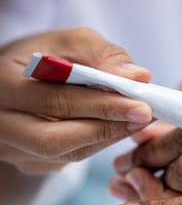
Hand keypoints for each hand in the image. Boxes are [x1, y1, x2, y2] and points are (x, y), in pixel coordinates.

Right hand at [0, 27, 152, 175]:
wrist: (22, 80)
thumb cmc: (46, 56)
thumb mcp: (69, 42)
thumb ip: (102, 54)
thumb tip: (139, 77)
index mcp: (2, 85)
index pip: (55, 102)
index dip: (102, 106)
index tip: (142, 105)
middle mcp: (2, 124)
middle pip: (56, 139)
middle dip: (108, 128)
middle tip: (145, 116)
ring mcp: (15, 149)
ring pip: (67, 154)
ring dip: (109, 138)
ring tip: (139, 120)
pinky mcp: (32, 162)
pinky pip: (70, 159)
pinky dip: (101, 143)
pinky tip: (120, 128)